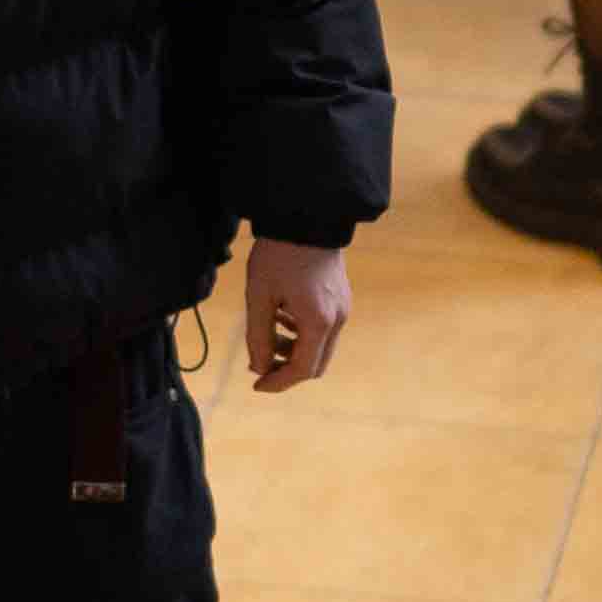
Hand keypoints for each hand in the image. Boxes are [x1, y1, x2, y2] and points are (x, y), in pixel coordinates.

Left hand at [242, 239, 352, 393]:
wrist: (305, 216)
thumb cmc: (278, 254)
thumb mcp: (259, 296)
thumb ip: (258, 336)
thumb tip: (259, 368)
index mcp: (318, 322)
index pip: (302, 370)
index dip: (278, 383)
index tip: (257, 385)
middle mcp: (337, 319)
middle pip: (316, 364)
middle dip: (287, 369)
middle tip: (261, 361)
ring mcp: (343, 307)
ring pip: (321, 347)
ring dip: (294, 349)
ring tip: (268, 331)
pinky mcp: (342, 297)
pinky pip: (325, 328)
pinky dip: (304, 332)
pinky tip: (282, 315)